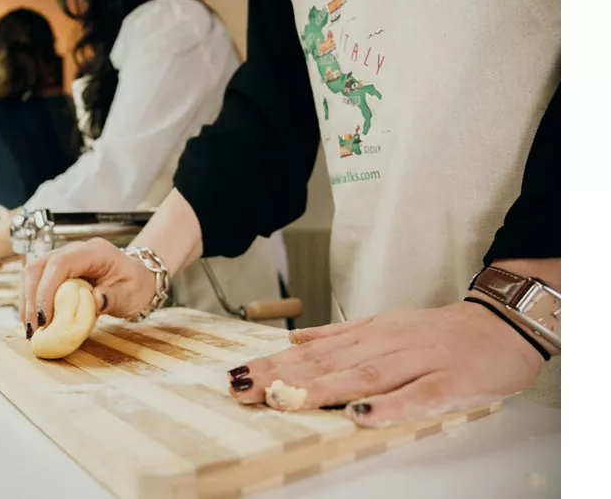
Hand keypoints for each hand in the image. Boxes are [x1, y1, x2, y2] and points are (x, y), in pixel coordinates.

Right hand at [19, 238, 155, 331]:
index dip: (47, 289)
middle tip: (32, 327)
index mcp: (94, 252)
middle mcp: (74, 250)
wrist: (137, 277)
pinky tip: (33, 320)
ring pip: (32, 272)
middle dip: (31, 298)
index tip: (44, 318)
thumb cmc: (135, 285)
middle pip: (39, 266)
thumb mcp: (131, 295)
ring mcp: (63, 257)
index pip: (61, 263)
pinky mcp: (56, 270)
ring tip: (30, 328)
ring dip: (27, 300)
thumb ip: (113, 297)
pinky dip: (31, 300)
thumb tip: (94, 300)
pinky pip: (36, 281)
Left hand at [226, 301, 544, 426]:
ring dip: (322, 388)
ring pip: (365, 375)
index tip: (238, 376)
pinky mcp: (449, 381)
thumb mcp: (384, 325)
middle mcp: (387, 343)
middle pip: (329, 361)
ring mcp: (418, 361)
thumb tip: (295, 339)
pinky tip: (362, 414)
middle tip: (243, 390)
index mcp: (370, 333)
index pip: (313, 350)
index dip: (274, 364)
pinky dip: (390, 405)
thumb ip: (340, 336)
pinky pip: (418, 395)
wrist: (501, 324)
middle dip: (282, 377)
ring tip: (285, 400)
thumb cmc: (439, 333)